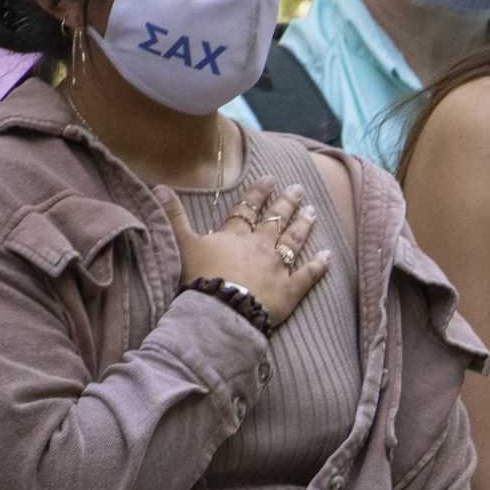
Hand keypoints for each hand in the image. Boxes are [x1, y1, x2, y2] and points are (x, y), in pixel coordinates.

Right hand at [160, 179, 331, 326]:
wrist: (221, 310)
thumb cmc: (200, 277)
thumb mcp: (182, 244)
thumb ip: (173, 216)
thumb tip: (160, 187)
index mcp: (235, 236)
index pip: (248, 210)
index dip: (258, 194)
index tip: (269, 178)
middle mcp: (260, 247)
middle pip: (275, 221)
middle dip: (287, 203)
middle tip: (299, 189)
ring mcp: (278, 267)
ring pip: (293, 241)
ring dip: (303, 225)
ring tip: (313, 210)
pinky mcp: (290, 290)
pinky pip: (308, 274)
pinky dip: (319, 264)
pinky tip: (329, 254)